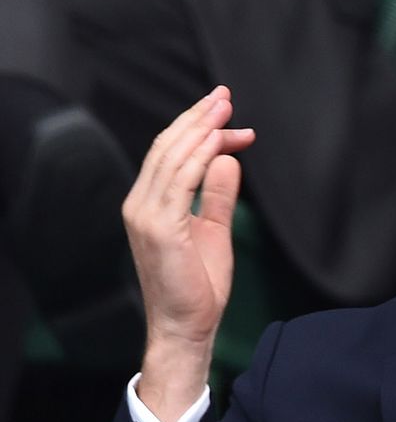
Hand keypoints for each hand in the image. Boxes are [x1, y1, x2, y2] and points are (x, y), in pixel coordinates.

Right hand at [123, 87, 253, 421]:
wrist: (186, 326)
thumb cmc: (198, 285)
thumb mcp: (214, 230)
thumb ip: (217, 194)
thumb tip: (227, 159)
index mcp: (149, 204)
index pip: (170, 153)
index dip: (197, 129)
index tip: (228, 115)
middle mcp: (140, 204)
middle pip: (167, 147)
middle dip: (197, 118)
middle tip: (224, 95)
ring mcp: (145, 214)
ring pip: (172, 157)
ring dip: (200, 129)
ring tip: (224, 108)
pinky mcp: (158, 226)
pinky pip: (179, 180)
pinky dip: (198, 156)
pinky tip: (219, 140)